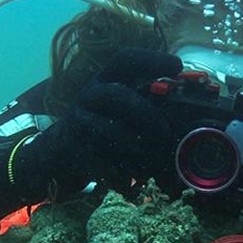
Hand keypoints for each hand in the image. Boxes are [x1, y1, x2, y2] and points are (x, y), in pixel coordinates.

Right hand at [15, 49, 181, 196]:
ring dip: (134, 146)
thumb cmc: (101, 127)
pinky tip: (135, 182)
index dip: (152, 60)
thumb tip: (185, 116)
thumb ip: (146, 105)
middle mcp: (90, 96)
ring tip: (151, 159)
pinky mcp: (73, 150)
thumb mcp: (119, 109)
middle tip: (165, 132)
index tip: (177, 67)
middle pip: (117, 96)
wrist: (56, 154)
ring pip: (107, 131)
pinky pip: (101, 162)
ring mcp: (78, 123)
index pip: (126, 60)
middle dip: (145, 114)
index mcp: (105, 80)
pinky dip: (122, 174)